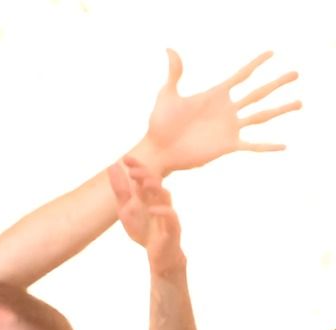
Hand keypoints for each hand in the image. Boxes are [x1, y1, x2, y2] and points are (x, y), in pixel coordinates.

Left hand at [108, 156, 183, 274]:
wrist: (159, 254)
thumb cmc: (144, 229)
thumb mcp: (126, 209)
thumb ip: (120, 190)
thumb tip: (112, 166)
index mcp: (148, 196)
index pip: (144, 177)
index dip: (136, 167)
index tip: (125, 158)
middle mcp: (159, 200)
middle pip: (154, 183)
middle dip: (145, 175)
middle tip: (133, 171)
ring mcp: (167, 213)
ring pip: (165, 197)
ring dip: (156, 189)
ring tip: (145, 183)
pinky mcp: (173, 227)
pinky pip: (170, 217)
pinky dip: (162, 211)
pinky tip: (153, 209)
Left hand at [135, 50, 298, 175]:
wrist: (157, 150)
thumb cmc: (159, 124)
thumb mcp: (167, 95)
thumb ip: (174, 74)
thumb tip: (169, 50)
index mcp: (215, 96)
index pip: (241, 76)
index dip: (256, 64)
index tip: (271, 53)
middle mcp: (227, 110)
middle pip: (258, 94)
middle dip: (277, 83)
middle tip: (296, 74)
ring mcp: (229, 128)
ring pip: (262, 116)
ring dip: (281, 109)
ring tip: (300, 103)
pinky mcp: (228, 145)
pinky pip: (253, 145)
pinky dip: (268, 146)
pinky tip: (284, 146)